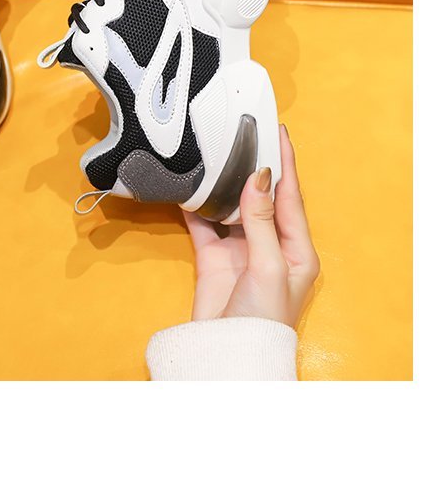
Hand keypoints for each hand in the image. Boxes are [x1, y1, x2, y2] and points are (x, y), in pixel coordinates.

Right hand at [183, 125, 319, 327]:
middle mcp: (270, 245)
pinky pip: (204, 224)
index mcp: (296, 248)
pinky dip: (196, 206)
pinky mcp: (213, 258)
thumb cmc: (263, 317)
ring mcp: (240, 251)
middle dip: (254, 168)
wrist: (227, 354)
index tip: (278, 133)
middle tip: (244, 135)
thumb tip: (258, 177)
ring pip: (232, 207)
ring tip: (217, 153)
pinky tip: (190, 186)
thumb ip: (260, 220)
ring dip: (224, 184)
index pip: (290, 196)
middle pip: (261, 198)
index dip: (285, 163)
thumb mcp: (269, 266)